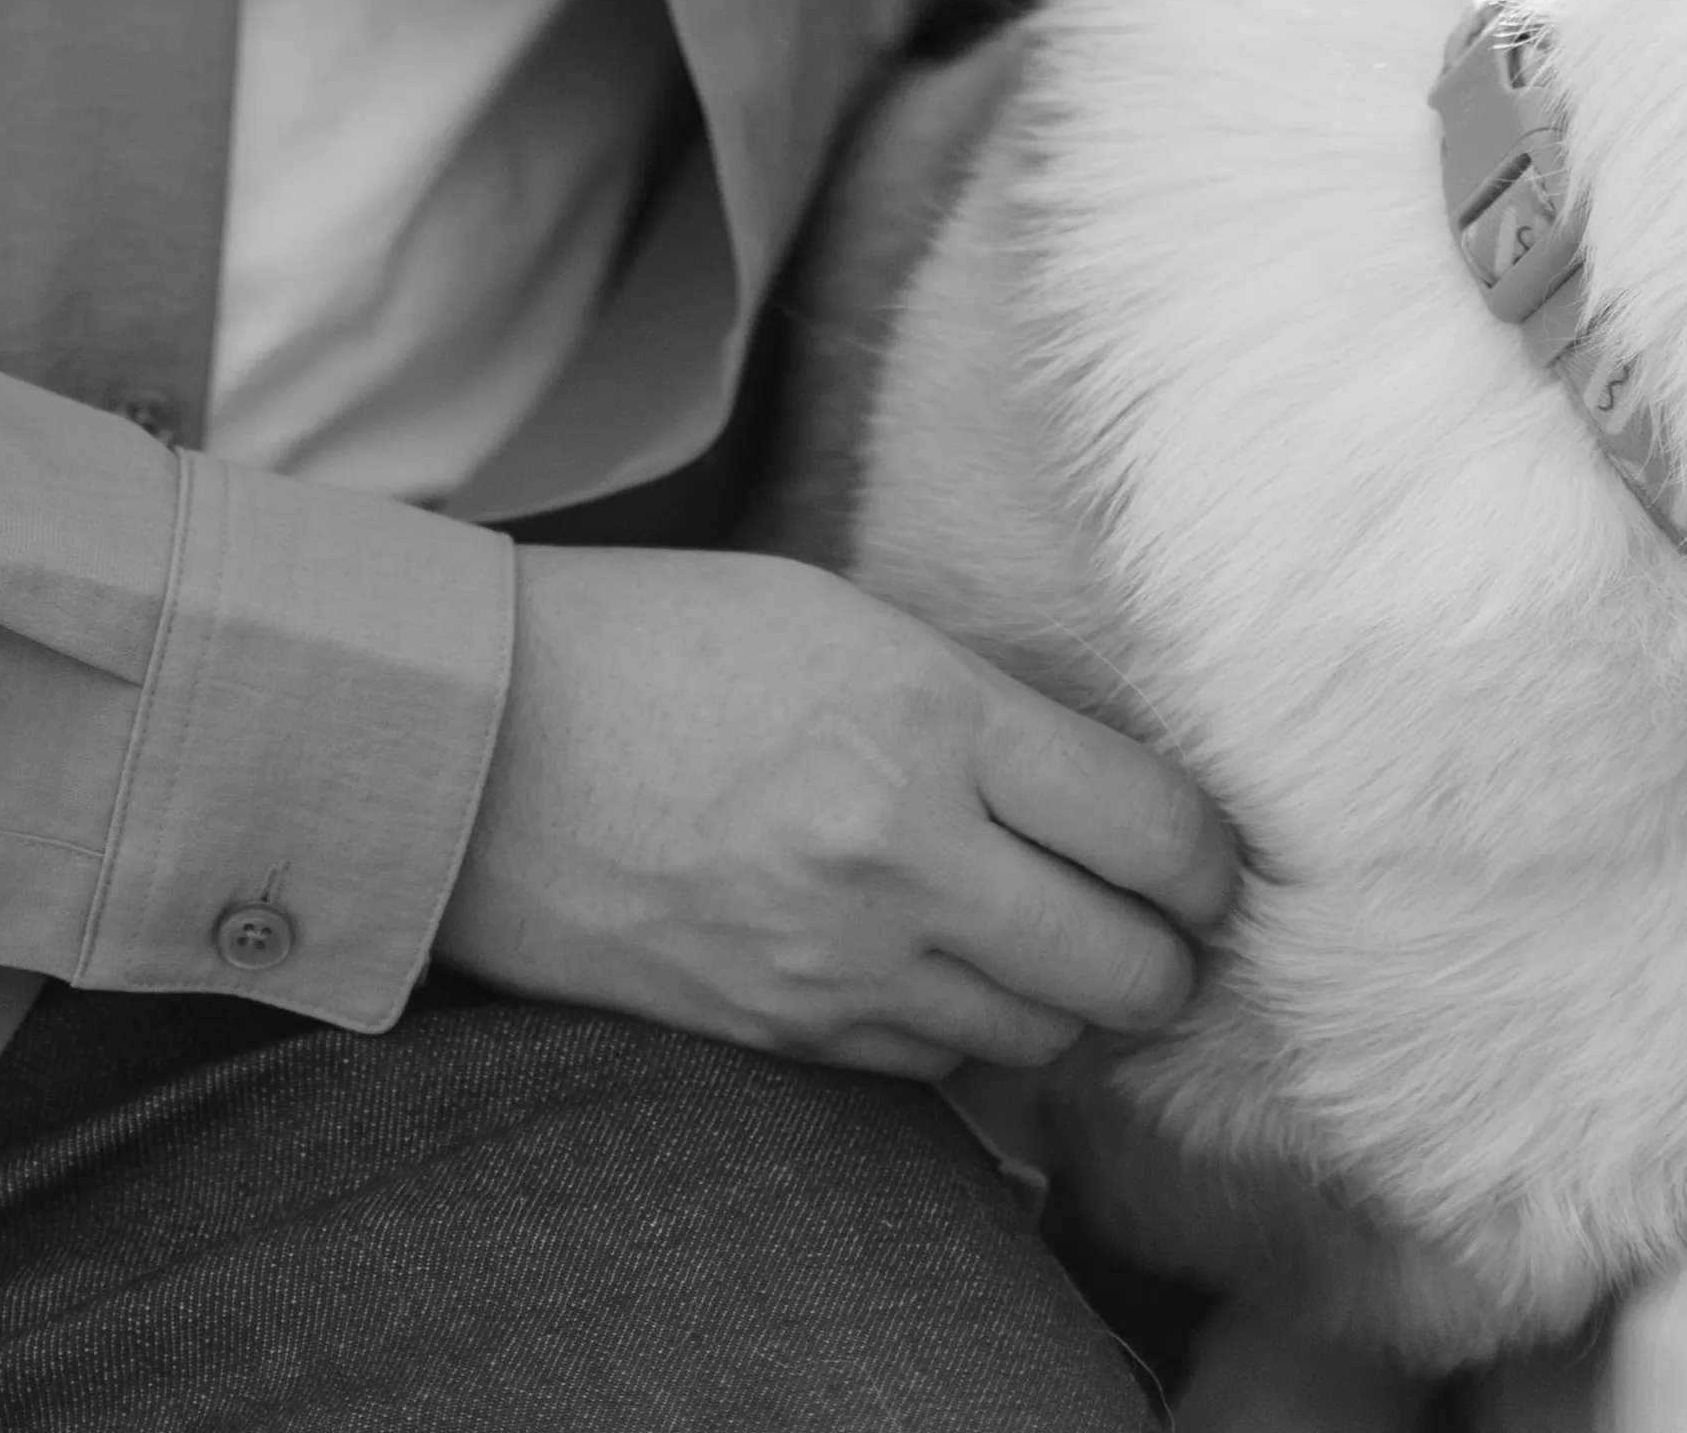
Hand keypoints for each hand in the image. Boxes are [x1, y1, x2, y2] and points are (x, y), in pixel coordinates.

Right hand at [442, 544, 1239, 1081]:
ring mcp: (840, 965)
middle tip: (1167, 923)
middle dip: (1169, 956)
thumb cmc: (660, 640)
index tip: (1212, 859)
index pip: (1154, 831)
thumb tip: (1106, 793)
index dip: (1211, 861)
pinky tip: (947, 972)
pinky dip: (968, 1034)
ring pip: (1042, 1036)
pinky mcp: (782, 1039)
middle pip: (1126, 967)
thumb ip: (978, 708)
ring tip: (1058, 943)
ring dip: (1070, 1001)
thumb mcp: (844, 619)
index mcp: (928, 717)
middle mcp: (902, 855)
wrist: (474, 739)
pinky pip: (937, 1069)